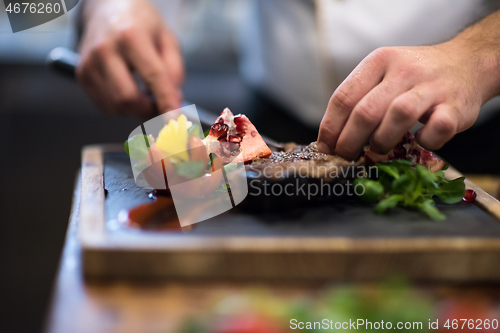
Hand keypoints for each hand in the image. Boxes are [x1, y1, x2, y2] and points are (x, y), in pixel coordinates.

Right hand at [77, 0, 183, 116]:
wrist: (108, 8)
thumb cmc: (142, 25)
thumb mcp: (168, 40)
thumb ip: (175, 72)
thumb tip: (174, 102)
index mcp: (132, 36)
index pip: (153, 77)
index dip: (166, 101)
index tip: (174, 119)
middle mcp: (106, 49)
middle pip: (127, 98)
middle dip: (148, 111)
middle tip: (161, 108)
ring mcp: (90, 63)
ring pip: (115, 106)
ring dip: (135, 110)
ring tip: (144, 95)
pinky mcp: (82, 74)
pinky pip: (104, 105)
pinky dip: (121, 107)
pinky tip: (129, 91)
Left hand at [317, 40, 498, 159]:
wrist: (467, 64)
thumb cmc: (414, 78)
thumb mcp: (383, 75)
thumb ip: (359, 101)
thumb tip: (331, 140)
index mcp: (379, 62)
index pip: (343, 98)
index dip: (330, 128)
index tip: (325, 149)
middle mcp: (404, 71)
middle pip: (365, 111)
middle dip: (349, 142)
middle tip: (346, 158)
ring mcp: (432, 87)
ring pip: (398, 116)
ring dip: (382, 141)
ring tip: (378, 149)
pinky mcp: (455, 107)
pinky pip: (436, 130)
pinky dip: (424, 142)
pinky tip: (419, 141)